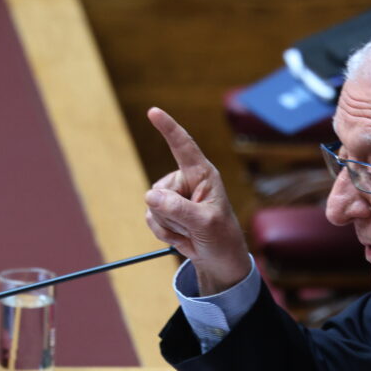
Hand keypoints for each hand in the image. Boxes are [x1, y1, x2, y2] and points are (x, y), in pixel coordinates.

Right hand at [144, 107, 250, 294]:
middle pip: (159, 190)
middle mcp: (186, 180)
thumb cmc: (221, 237)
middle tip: (195, 227)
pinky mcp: (164, 209)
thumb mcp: (205, 224)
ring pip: (151, 206)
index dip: (168, 128)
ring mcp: (174, 195)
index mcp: (203, 174)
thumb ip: (179, 209)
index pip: (183, 147)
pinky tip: (182, 237)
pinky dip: (163, 232)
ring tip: (191, 231)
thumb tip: (150, 195)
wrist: (218, 259)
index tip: (153, 112)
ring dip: (169, 225)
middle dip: (172, 214)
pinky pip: (150, 218)